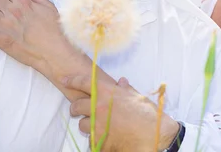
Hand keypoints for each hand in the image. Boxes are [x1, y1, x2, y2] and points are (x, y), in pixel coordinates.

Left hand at [65, 75, 179, 151]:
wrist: (154, 134)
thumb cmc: (148, 113)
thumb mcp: (136, 96)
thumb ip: (124, 89)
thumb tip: (120, 82)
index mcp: (107, 92)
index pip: (83, 83)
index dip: (72, 80)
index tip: (65, 80)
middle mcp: (98, 107)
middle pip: (76, 105)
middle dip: (77, 108)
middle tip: (80, 110)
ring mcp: (97, 126)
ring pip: (81, 124)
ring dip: (87, 124)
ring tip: (98, 125)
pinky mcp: (99, 141)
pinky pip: (91, 139)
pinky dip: (97, 138)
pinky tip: (107, 137)